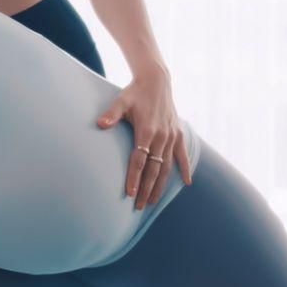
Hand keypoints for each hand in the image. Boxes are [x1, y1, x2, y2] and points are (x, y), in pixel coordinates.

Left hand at [96, 66, 192, 209]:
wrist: (156, 80)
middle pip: (153, 169)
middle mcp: (162, 136)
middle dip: (147, 189)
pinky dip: (184, 168)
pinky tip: (186, 183)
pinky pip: (182, 155)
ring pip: (167, 166)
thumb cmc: (135, 92)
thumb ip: (111, 114)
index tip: (131, 193)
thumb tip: (99, 124)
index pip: (139, 160)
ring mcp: (172, 136)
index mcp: (147, 130)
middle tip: (139, 206)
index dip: (135, 177)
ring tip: (153, 202)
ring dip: (160, 185)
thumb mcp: (121, 101)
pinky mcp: (178, 134)